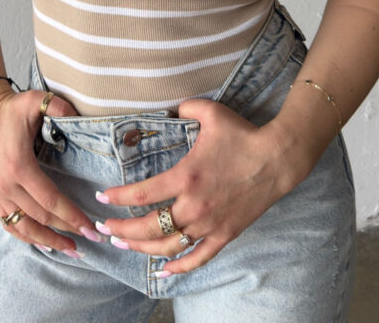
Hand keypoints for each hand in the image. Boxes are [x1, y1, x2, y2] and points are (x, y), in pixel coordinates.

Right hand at [0, 85, 102, 254]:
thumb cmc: (13, 108)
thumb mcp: (35, 101)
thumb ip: (58, 106)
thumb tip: (78, 113)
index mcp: (19, 167)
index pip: (50, 200)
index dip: (72, 216)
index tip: (90, 227)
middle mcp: (6, 185)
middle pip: (41, 217)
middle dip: (67, 231)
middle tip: (91, 240)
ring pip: (24, 227)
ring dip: (48, 241)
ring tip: (71, 250)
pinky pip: (9, 224)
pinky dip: (26, 236)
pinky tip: (43, 243)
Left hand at [92, 98, 307, 274]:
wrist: (276, 158)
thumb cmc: (242, 134)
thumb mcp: (210, 112)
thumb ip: (184, 107)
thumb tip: (169, 107)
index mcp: (186, 176)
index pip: (142, 194)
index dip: (117, 198)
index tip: (102, 196)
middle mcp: (193, 205)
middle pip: (149, 227)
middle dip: (122, 230)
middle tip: (105, 228)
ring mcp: (209, 223)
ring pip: (168, 246)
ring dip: (142, 249)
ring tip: (124, 246)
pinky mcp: (224, 234)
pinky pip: (198, 258)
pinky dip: (178, 267)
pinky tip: (162, 271)